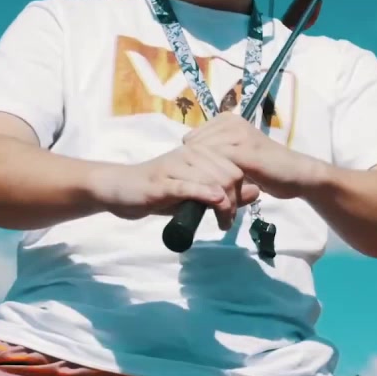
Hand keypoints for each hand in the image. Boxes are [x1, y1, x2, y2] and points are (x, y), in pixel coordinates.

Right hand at [89, 145, 261, 229]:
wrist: (120, 188)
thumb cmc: (158, 191)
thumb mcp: (196, 192)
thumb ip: (226, 192)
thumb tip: (257, 191)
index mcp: (200, 152)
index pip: (236, 168)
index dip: (241, 192)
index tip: (233, 212)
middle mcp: (191, 154)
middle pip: (230, 175)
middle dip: (235, 201)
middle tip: (226, 222)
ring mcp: (176, 166)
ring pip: (214, 181)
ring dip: (224, 206)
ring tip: (222, 223)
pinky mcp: (163, 183)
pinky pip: (190, 187)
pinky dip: (206, 195)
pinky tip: (216, 204)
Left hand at [182, 112, 323, 198]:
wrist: (296, 174)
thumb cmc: (267, 168)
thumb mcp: (236, 157)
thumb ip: (216, 154)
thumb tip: (188, 160)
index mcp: (226, 120)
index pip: (190, 139)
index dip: (190, 161)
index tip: (197, 180)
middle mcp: (230, 122)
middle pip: (193, 147)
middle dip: (193, 169)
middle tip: (200, 191)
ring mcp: (237, 134)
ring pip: (203, 156)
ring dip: (201, 177)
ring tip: (205, 196)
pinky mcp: (244, 150)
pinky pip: (217, 165)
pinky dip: (212, 182)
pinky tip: (215, 197)